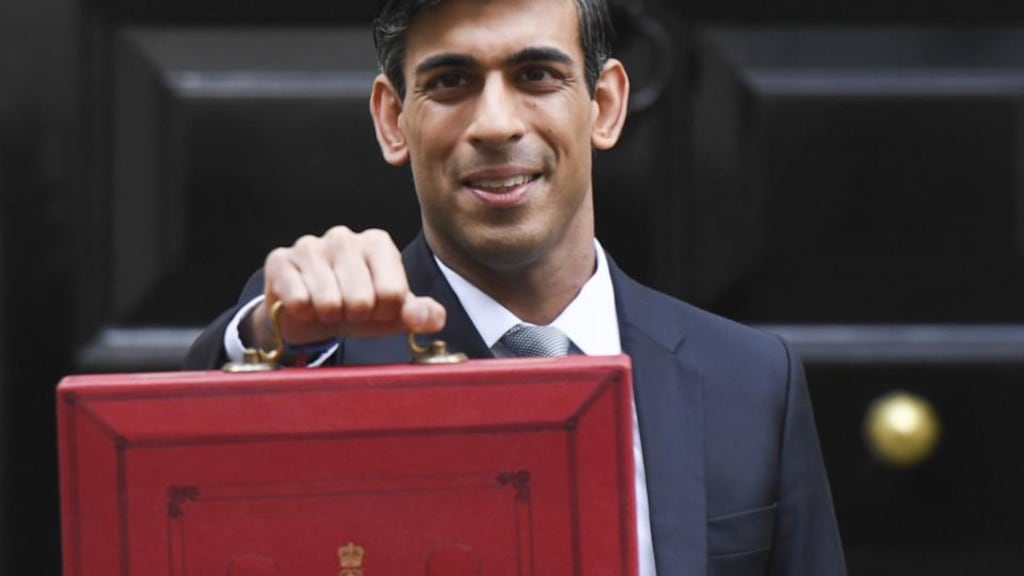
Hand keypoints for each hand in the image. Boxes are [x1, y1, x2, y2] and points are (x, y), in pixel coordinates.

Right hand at [243, 226, 445, 346]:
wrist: (309, 312)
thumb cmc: (356, 307)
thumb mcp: (392, 314)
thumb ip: (420, 314)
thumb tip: (433, 319)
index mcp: (378, 243)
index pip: (394, 293)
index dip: (384, 313)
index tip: (376, 309)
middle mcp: (344, 236)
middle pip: (361, 300)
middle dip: (355, 316)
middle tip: (348, 310)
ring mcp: (310, 245)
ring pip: (328, 302)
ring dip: (329, 316)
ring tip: (328, 307)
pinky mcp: (280, 260)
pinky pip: (298, 301)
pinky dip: (303, 314)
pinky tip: (304, 304)